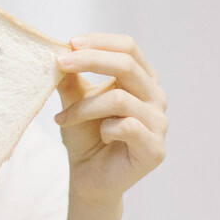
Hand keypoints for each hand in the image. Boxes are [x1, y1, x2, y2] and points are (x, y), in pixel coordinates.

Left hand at [54, 33, 167, 207]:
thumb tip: (60, 48)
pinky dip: (105, 130)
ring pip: (120, 99)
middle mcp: (156, 98)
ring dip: (85, 107)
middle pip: (127, 65)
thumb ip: (72, 75)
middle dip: (90, 61)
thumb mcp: (75, 100)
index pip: (128, 48)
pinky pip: (127, 127)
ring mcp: (159, 124)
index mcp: (143, 80)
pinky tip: (100, 138)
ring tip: (64, 119)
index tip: (69, 44)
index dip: (100, 42)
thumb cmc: (86, 137)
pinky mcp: (155, 149)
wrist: (88, 177)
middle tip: (60, 64)